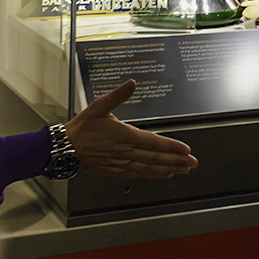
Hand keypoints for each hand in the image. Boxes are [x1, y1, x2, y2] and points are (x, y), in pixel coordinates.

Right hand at [65, 79, 198, 176]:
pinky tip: (164, 174)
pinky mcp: (117, 170)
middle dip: (177, 160)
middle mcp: (125, 152)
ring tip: (184, 169)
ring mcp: (122, 163)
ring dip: (169, 169)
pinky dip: (154, 175)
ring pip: (150, 168)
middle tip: (192, 162)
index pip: (153, 142)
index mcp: (124, 136)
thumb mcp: (99, 106)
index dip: (171, 147)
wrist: (66, 148)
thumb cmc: (82, 128)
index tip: (186, 149)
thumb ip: (118, 95)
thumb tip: (131, 83)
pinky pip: (140, 174)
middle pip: (156, 158)